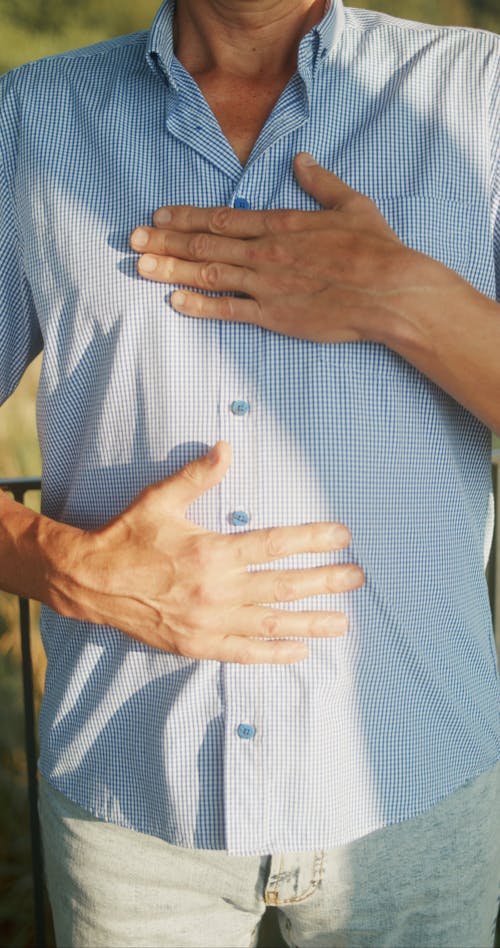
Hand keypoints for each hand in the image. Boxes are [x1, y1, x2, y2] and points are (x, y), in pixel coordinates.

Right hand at [54, 442, 363, 663]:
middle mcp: (216, 590)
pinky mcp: (196, 644)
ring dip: (310, 623)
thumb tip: (226, 447)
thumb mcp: (159, 499)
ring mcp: (208, 622)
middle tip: (357, 578)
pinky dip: (273, 654)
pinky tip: (298, 653)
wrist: (90, 582)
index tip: (343, 537)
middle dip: (325, 582)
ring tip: (343, 624)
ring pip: (270, 624)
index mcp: (212, 552)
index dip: (313, 540)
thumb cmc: (126, 536)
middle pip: (283, 586)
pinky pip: (243, 653)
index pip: (275, 544)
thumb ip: (197, 476)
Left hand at [130, 153, 416, 343]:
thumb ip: (321, 182)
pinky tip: (175, 303)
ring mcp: (267, 285)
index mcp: (281, 224)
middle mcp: (265, 252)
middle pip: (205, 246)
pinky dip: (201, 307)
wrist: (391, 291)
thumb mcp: (351, 203)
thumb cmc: (376, 248)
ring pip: (209, 276)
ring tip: (140, 267)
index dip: (186, 218)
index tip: (159, 215)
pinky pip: (230, 311)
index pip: (222, 219)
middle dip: (165, 241)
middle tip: (132, 240)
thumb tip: (302, 160)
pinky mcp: (275, 316)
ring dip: (172, 271)